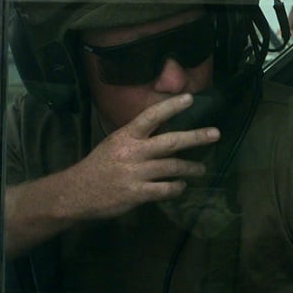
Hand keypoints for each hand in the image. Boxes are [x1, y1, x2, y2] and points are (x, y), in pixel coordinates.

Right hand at [55, 94, 219, 221]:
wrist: (76, 192)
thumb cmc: (98, 165)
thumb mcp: (113, 143)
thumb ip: (136, 137)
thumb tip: (163, 132)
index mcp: (126, 135)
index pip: (152, 116)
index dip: (172, 106)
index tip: (190, 98)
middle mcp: (133, 152)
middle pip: (171, 141)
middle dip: (196, 137)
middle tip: (215, 134)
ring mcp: (135, 173)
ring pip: (172, 167)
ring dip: (190, 168)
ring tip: (200, 169)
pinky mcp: (136, 193)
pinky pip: (165, 189)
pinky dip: (177, 188)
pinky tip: (181, 186)